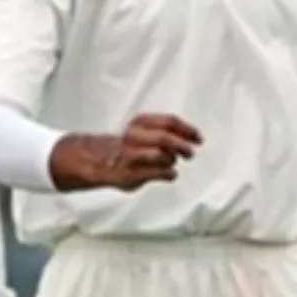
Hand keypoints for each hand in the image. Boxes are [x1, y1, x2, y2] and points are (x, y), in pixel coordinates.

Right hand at [50, 113, 202, 190]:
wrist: (98, 160)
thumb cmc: (127, 146)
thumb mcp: (144, 130)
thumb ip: (165, 131)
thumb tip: (190, 137)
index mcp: (140, 122)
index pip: (169, 122)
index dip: (188, 130)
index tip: (198, 138)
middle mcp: (135, 136)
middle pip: (166, 138)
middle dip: (183, 146)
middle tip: (191, 153)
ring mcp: (131, 155)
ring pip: (162, 155)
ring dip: (172, 160)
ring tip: (172, 163)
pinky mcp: (131, 173)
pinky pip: (159, 173)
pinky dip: (169, 174)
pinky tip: (170, 174)